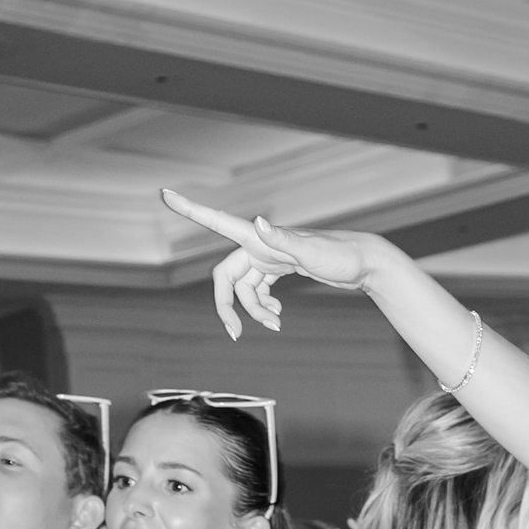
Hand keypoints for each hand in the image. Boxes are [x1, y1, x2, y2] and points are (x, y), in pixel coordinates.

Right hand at [160, 191, 378, 340]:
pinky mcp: (279, 269)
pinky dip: (262, 307)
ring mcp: (268, 258)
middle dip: (227, 306)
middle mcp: (259, 245)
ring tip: (277, 325)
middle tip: (235, 334)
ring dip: (254, 311)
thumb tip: (257, 222)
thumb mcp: (312, 251)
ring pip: (244, 290)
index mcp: (259, 237)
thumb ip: (281, 238)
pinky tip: (277, 319)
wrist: (364, 263)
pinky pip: (258, 291)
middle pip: (226, 277)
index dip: (190, 209)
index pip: (217, 221)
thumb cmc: (341, 255)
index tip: (164, 194)